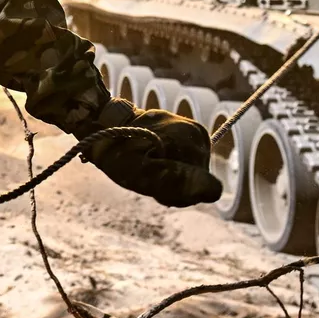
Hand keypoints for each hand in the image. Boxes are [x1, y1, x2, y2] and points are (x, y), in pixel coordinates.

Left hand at [80, 98, 223, 207]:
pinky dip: (171, 166)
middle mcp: (197, 133)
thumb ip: (178, 182)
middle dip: (175, 184)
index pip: (204, 187)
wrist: (103, 125)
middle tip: (147, 174)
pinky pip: (187, 161)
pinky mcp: (188, 133)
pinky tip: (154, 159)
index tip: (156, 184)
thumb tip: (214, 191)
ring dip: (171, 176)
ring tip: (147, 165)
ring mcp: (193, 131)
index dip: (181, 192)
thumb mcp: (143, 173)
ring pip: (193, 171)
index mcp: (191, 140)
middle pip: (198, 178)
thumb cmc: (119, 152)